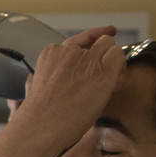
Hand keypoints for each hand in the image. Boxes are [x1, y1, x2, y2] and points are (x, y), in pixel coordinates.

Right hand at [5, 27, 123, 156]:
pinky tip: (111, 82)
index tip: (108, 31)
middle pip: (100, 41)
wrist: (42, 125)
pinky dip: (120, 67)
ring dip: (113, 61)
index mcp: (52, 53)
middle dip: (105, 53)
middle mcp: (69, 51)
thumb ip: (49, 75)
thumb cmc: (41, 114)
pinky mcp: (102, 73)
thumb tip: (56, 78)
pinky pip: (119, 58)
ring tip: (106, 82)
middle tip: (105, 71)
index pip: (79, 40)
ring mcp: (85, 60)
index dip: (94, 38)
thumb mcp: (36, 86)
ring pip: (111, 47)